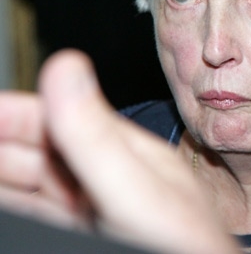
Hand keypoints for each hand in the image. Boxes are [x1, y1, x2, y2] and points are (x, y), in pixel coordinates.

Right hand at [0, 50, 238, 253]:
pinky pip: (44, 212)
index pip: (62, 119)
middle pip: (42, 153)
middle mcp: (110, 178)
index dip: (14, 114)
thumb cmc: (186, 245)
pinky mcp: (91, 232)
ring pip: (38, 184)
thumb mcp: (135, 186)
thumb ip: (96, 135)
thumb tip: (65, 63)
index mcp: (128, 153)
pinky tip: (4, 199)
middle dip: (3, 143)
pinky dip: (17, 204)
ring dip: (6, 176)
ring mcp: (99, 209)